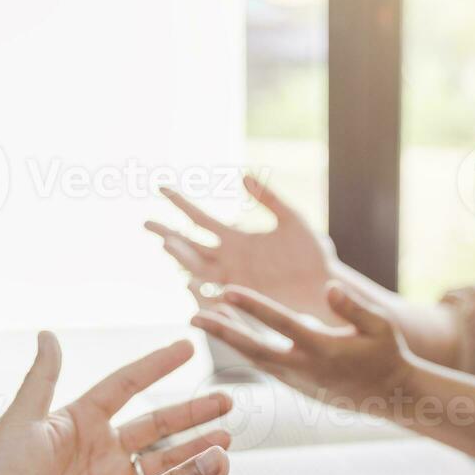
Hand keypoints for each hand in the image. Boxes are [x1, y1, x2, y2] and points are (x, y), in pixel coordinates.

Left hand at [0, 333, 232, 474]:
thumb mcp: (22, 420)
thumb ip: (42, 378)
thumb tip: (48, 334)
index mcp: (82, 421)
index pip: (128, 385)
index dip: (158, 366)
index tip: (188, 347)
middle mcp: (103, 449)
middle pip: (160, 424)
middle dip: (195, 413)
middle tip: (227, 402)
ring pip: (168, 462)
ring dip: (198, 452)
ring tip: (227, 443)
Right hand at [145, 176, 340, 318]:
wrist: (329, 287)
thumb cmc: (314, 255)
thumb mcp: (292, 220)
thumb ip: (269, 199)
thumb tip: (242, 175)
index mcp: (238, 239)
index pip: (200, 219)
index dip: (180, 203)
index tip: (161, 188)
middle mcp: (230, 260)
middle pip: (189, 245)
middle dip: (168, 233)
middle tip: (145, 222)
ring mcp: (234, 280)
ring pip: (198, 268)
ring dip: (182, 257)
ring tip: (165, 243)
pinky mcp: (245, 299)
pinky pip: (215, 295)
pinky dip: (200, 290)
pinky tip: (188, 282)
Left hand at [190, 283, 411, 405]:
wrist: (392, 396)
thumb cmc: (388, 354)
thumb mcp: (380, 326)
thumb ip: (353, 306)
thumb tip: (328, 286)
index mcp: (324, 349)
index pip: (281, 324)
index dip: (252, 307)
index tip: (226, 291)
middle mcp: (305, 368)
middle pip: (253, 349)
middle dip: (222, 332)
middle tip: (192, 315)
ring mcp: (298, 382)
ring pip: (254, 359)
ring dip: (229, 338)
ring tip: (204, 317)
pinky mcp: (297, 388)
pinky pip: (264, 366)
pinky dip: (245, 348)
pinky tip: (232, 332)